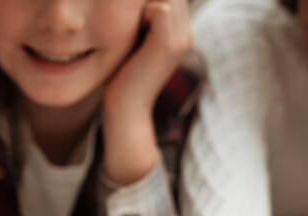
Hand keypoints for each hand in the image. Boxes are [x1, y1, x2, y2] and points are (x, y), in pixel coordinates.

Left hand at [102, 0, 192, 184]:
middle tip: (124, 17)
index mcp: (180, 35)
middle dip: (144, 1)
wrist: (124, 112)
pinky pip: (159, 7)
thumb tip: (129, 3)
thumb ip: (138, 24)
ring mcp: (181, 39)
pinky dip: (139, 12)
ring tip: (125, 25)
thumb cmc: (121, 79)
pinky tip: (126, 31)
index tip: (128, 16)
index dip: (146, 2)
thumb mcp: (132, 45)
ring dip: (140, 5)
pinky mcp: (168, 44)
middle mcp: (186, 35)